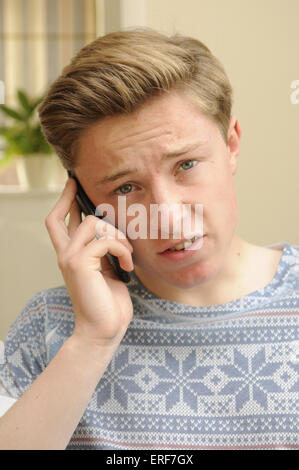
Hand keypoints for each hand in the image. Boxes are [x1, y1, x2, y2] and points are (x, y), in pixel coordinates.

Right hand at [45, 178, 133, 346]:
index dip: (63, 201)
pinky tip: (128, 265)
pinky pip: (106, 240)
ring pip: (93, 223)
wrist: (105, 329)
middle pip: (61, 216)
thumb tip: (111, 231)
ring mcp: (69, 258)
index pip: (58, 223)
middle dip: (72, 198)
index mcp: (72, 256)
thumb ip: (104, 251)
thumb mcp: (107, 270)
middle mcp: (65, 254)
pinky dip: (122, 249)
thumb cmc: (109, 302)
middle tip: (84, 188)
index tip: (72, 184)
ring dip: (117, 235)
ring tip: (127, 255)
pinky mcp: (79, 263)